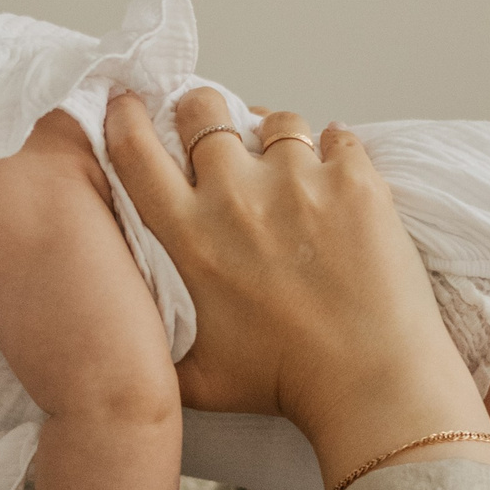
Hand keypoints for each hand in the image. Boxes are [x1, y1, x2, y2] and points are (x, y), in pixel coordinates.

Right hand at [104, 93, 489, 489]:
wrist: (369, 382)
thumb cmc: (284, 382)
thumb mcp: (193, 376)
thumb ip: (150, 344)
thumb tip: (120, 330)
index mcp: (189, 236)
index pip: (136, 150)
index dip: (127, 118)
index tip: (131, 107)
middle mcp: (237, 196)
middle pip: (203, 109)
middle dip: (204, 115)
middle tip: (218, 136)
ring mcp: (299, 181)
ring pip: (274, 120)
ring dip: (275, 139)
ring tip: (288, 170)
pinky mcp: (354, 180)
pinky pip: (338, 137)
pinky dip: (336, 153)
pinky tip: (335, 183)